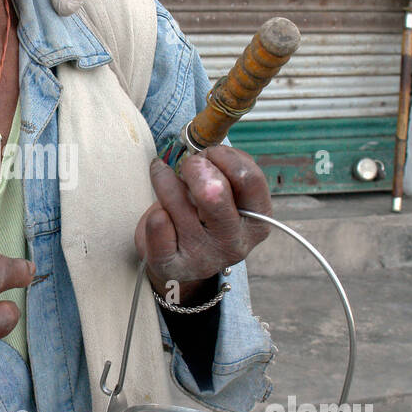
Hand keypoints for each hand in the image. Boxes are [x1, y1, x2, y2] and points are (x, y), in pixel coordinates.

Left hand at [134, 145, 271, 296]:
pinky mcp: (173, 265)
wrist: (180, 259)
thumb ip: (225, 169)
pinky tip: (159, 213)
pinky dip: (154, 212)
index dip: (224, 156)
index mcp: (257, 221)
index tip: (210, 153)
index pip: (249, 178)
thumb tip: (206, 147)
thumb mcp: (228, 192)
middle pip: (215, 192)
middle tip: (188, 166)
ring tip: (165, 178)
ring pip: (177, 201)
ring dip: (166, 179)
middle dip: (195, 167)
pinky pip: (158, 225)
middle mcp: (235, 243)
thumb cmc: (205, 215)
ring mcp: (204, 257)